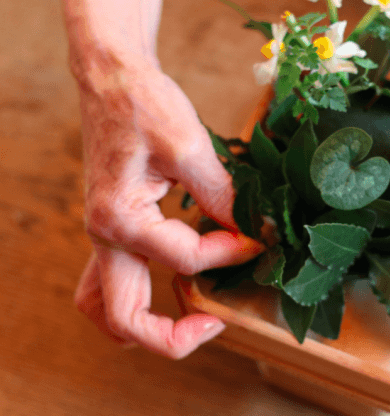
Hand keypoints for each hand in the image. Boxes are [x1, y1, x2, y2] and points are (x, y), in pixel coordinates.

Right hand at [73, 54, 264, 358]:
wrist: (113, 79)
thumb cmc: (145, 104)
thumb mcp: (190, 146)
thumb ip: (221, 196)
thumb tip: (253, 230)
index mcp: (120, 220)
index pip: (187, 260)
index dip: (231, 252)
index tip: (259, 238)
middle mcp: (105, 237)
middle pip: (125, 319)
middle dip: (173, 336)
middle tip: (217, 323)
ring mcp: (104, 236)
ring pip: (108, 309)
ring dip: (146, 326)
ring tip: (191, 319)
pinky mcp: (113, 228)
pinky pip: (114, 282)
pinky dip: (140, 296)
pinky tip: (172, 287)